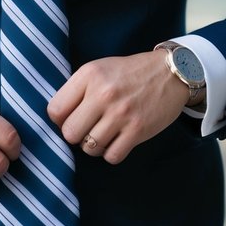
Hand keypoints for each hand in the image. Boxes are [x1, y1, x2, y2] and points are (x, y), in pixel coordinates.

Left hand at [48, 51, 189, 164]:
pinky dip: (112, 153)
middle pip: (69, 133)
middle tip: (86, 129)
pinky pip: (112, 156)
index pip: (55, 110)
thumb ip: (77, 89)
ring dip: (94, 146)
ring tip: (103, 134)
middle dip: (76, 135)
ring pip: (89, 148)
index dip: (60, 119)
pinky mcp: (138, 130)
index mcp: (89, 75)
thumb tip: (57, 118)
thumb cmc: (128, 73)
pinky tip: (117, 140)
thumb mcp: (99, 68)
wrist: (169, 73)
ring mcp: (121, 113)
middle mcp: (103, 93)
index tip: (71, 117)